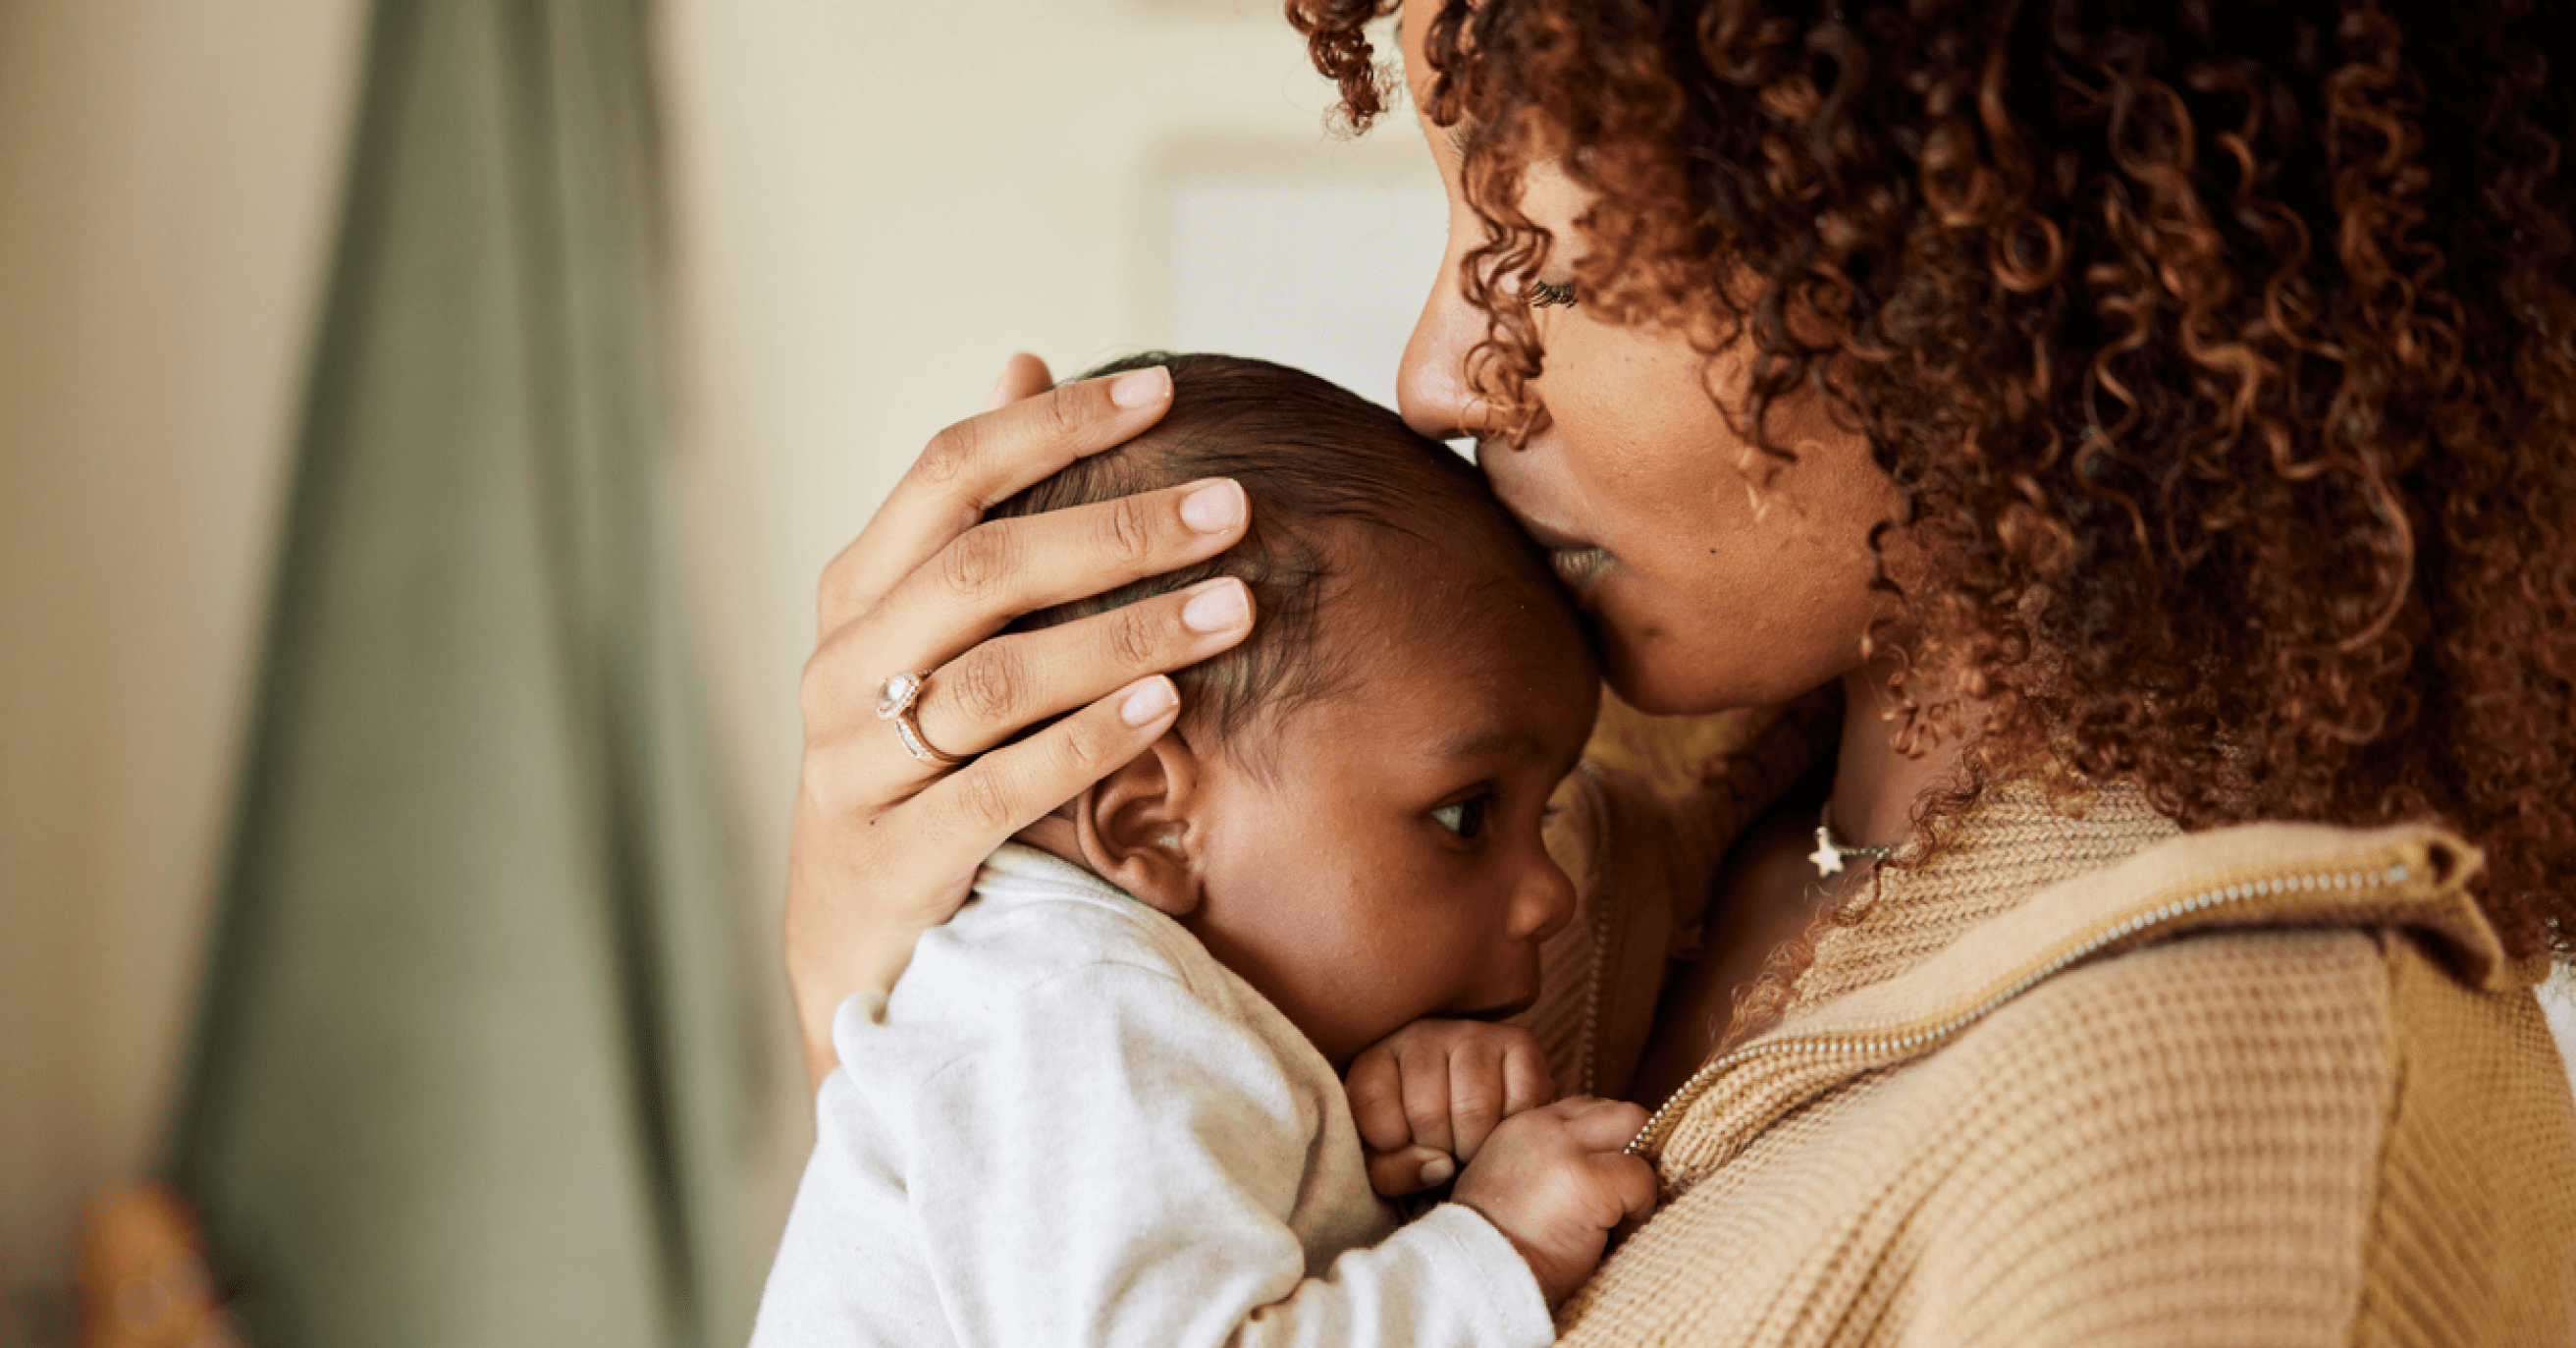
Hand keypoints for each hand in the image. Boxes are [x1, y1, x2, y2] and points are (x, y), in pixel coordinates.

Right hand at [788, 353, 1256, 1090]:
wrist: (860, 945)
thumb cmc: (919, 762)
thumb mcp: (932, 635)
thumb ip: (976, 513)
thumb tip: (1021, 360)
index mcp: (856, 594)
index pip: (947, 473)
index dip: (1053, 425)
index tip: (1165, 390)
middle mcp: (842, 667)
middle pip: (979, 570)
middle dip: (1116, 530)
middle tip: (1233, 507)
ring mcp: (856, 766)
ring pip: (995, 678)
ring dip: (1124, 635)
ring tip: (1235, 606)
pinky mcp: (893, 857)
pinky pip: (997, 787)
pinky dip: (1087, 740)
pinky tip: (1170, 706)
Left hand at [1348, 1020, 1552, 1196]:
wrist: (1471, 1115)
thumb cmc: (1418, 1141)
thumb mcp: (1386, 1160)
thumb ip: (1392, 1172)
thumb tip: (1441, 1166)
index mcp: (1377, 1058)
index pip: (1371, 1104)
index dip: (1391, 1145)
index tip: (1404, 1147)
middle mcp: (1422, 1035)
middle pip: (1426, 1112)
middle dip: (1439, 1150)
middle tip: (1444, 1150)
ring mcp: (1473, 1034)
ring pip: (1475, 1108)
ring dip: (1475, 1145)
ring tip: (1470, 1144)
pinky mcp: (1519, 1042)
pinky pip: (1522, 1099)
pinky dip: (1512, 1129)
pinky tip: (1500, 1127)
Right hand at [1451, 1097, 1656, 1305]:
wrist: (1478, 1279)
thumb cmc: (1496, 1244)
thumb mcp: (1508, 1182)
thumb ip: (1546, 1159)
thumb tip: (1598, 1162)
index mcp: (1521, 1125)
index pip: (1586, 1110)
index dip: (1605, 1144)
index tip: (1604, 1180)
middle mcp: (1542, 1127)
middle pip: (1619, 1110)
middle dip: (1634, 1148)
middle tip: (1625, 1193)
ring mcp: (1566, 1149)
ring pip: (1635, 1130)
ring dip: (1638, 1172)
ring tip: (1619, 1214)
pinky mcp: (1588, 1181)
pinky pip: (1641, 1179)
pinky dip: (1640, 1207)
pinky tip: (1612, 1234)